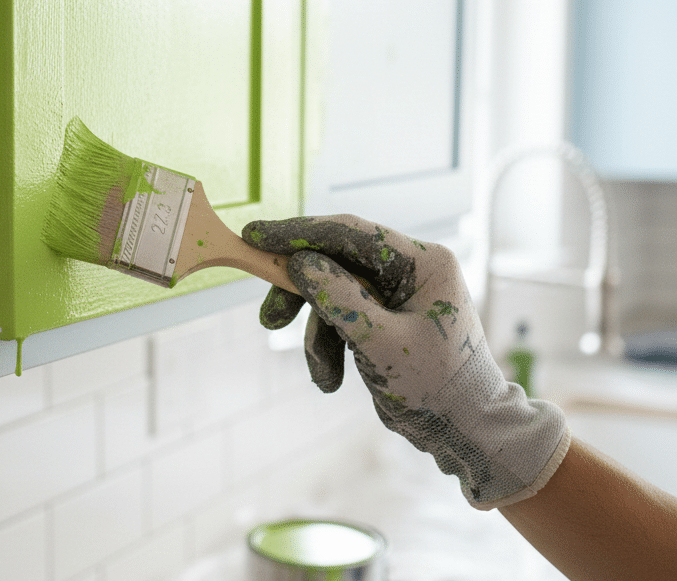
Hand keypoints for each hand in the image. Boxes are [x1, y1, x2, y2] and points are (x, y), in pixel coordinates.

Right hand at [242, 215, 569, 509]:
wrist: (463, 429)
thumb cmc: (436, 387)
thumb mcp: (379, 342)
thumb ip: (337, 297)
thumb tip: (299, 262)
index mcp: (422, 262)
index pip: (350, 233)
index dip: (298, 232)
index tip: (255, 235)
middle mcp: (410, 270)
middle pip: (335, 263)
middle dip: (302, 295)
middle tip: (268, 319)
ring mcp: (396, 294)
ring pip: (333, 295)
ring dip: (317, 335)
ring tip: (322, 373)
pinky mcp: (384, 318)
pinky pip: (342, 319)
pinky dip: (330, 347)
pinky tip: (331, 379)